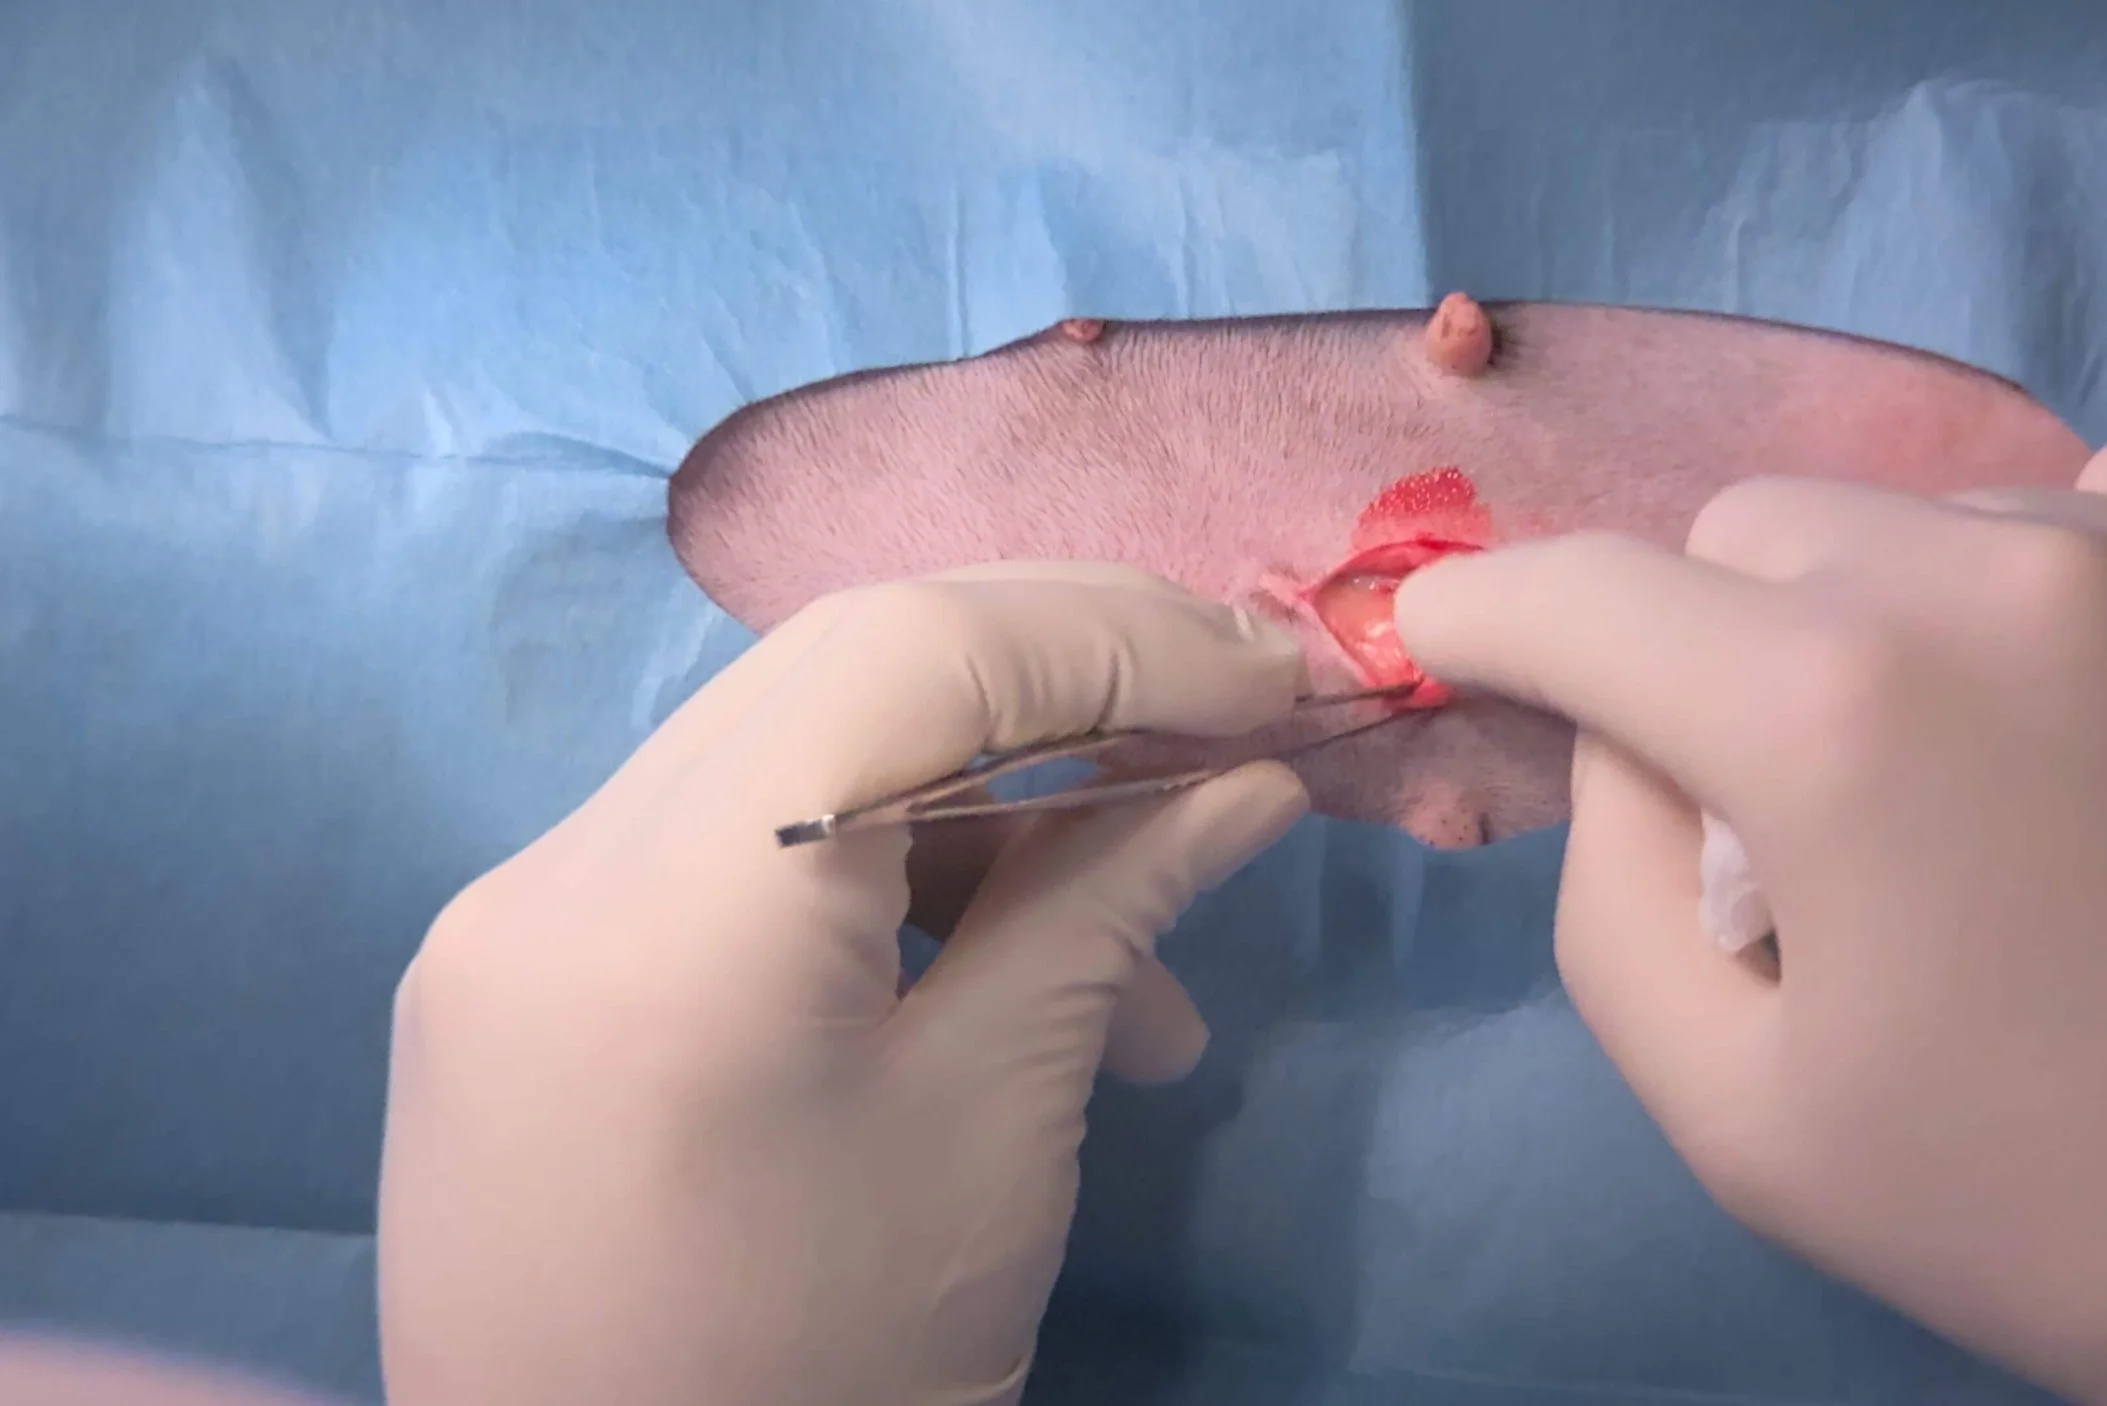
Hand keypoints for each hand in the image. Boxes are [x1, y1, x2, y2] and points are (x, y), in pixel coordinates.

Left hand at [377, 563, 1310, 1404]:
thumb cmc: (830, 1377)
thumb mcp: (995, 1129)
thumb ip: (1109, 904)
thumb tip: (1250, 773)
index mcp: (676, 913)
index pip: (911, 651)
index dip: (1115, 634)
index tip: (1273, 679)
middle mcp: (555, 869)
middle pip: (843, 669)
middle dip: (1062, 682)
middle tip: (1230, 733)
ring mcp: (513, 919)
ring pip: (792, 756)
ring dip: (987, 806)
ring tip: (1137, 968)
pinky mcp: (516, 977)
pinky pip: (725, 858)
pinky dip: (879, 878)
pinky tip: (997, 983)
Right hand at [1396, 439, 2106, 1405]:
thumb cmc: (2048, 1208)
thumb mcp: (1737, 1112)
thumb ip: (1604, 894)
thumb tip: (1626, 735)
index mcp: (1839, 718)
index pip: (1588, 595)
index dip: (1492, 615)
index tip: (1455, 637)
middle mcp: (2009, 575)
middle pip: (1755, 529)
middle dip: (1718, 642)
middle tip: (1786, 794)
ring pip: (1936, 508)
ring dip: (1898, 614)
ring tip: (1982, 772)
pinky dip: (2067, 589)